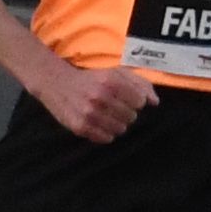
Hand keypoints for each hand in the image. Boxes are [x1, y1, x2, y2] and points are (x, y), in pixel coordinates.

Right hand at [26, 54, 152, 143]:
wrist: (56, 83)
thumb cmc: (90, 78)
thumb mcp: (115, 73)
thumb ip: (139, 83)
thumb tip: (154, 102)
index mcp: (111, 81)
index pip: (139, 102)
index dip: (134, 101)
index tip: (125, 98)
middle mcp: (100, 97)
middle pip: (131, 117)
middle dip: (126, 112)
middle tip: (113, 107)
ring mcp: (89, 114)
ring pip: (120, 130)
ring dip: (116, 124)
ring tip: (106, 115)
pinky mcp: (80, 127)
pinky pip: (106, 139)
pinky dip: (105, 133)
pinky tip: (98, 123)